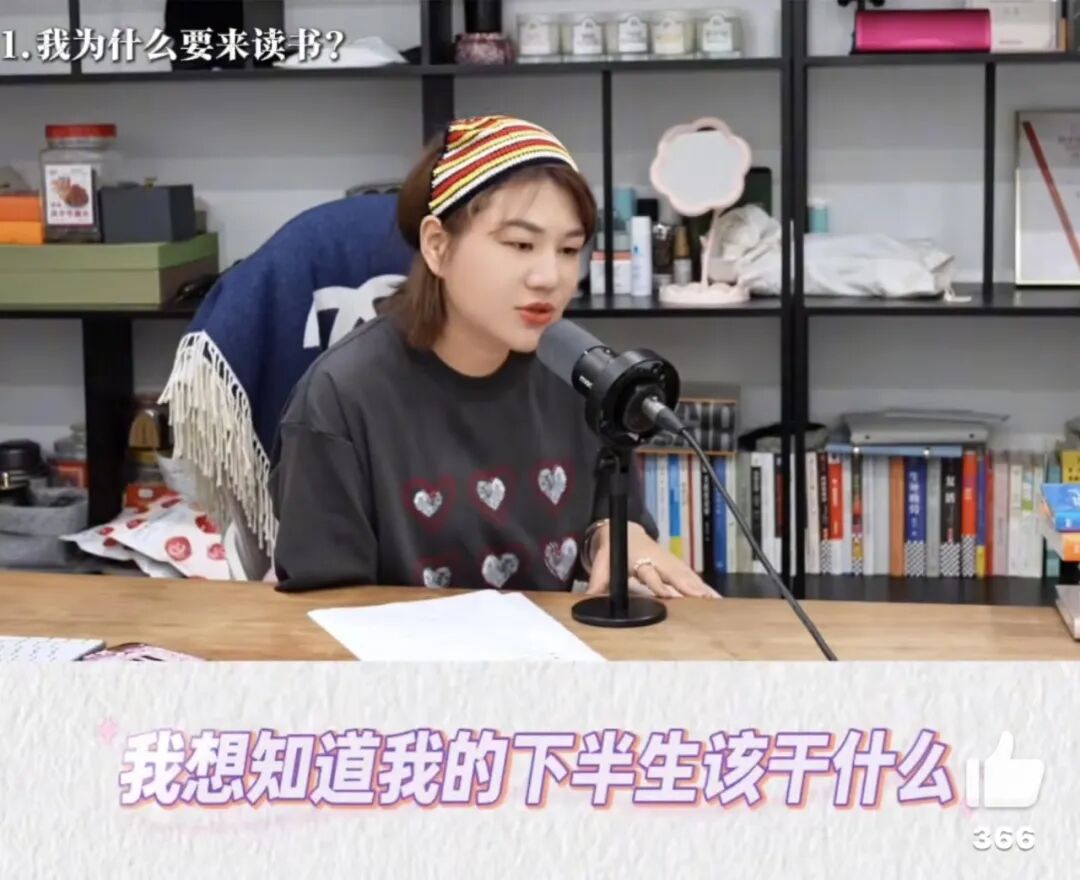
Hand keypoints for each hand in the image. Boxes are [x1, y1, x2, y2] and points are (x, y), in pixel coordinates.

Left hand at [585, 522, 719, 598]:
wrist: (624, 529)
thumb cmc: (615, 548)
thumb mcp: (603, 561)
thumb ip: (598, 580)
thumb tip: (589, 598)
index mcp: (640, 557)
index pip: (650, 572)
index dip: (658, 583)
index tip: (668, 595)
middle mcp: (658, 560)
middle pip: (675, 574)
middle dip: (688, 586)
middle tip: (702, 598)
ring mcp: (670, 563)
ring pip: (687, 576)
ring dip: (701, 588)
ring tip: (715, 602)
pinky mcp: (678, 568)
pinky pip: (693, 578)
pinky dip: (705, 588)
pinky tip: (716, 599)